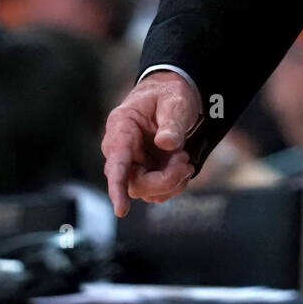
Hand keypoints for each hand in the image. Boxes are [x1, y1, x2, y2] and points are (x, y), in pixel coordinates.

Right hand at [101, 71, 203, 217]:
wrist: (171, 93)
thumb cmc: (168, 94)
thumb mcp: (174, 100)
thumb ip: (172, 121)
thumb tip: (166, 144)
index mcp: (121, 127)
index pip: (116, 161)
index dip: (117, 186)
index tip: (121, 210)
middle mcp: (122, 150)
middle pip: (135, 182)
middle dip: (164, 180)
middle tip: (186, 161)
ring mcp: (133, 163)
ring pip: (146, 191)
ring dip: (171, 182)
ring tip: (184, 158)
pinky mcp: (145, 172)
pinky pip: (156, 191)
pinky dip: (174, 184)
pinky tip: (182, 166)